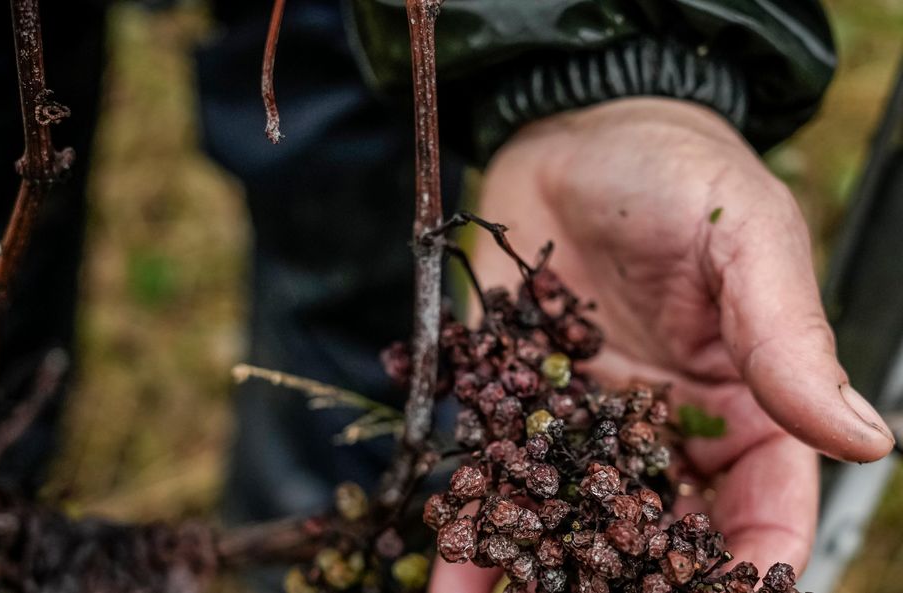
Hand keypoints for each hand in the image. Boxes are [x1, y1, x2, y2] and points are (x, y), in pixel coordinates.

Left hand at [430, 98, 894, 590]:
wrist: (574, 132)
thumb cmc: (676, 171)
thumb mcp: (745, 239)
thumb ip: (790, 339)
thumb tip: (865, 438)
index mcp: (743, 401)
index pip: (762, 505)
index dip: (748, 562)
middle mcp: (665, 427)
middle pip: (660, 532)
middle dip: (628, 583)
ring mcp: (587, 418)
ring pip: (575, 517)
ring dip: (541, 571)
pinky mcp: (518, 396)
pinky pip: (501, 470)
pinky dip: (479, 523)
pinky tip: (453, 568)